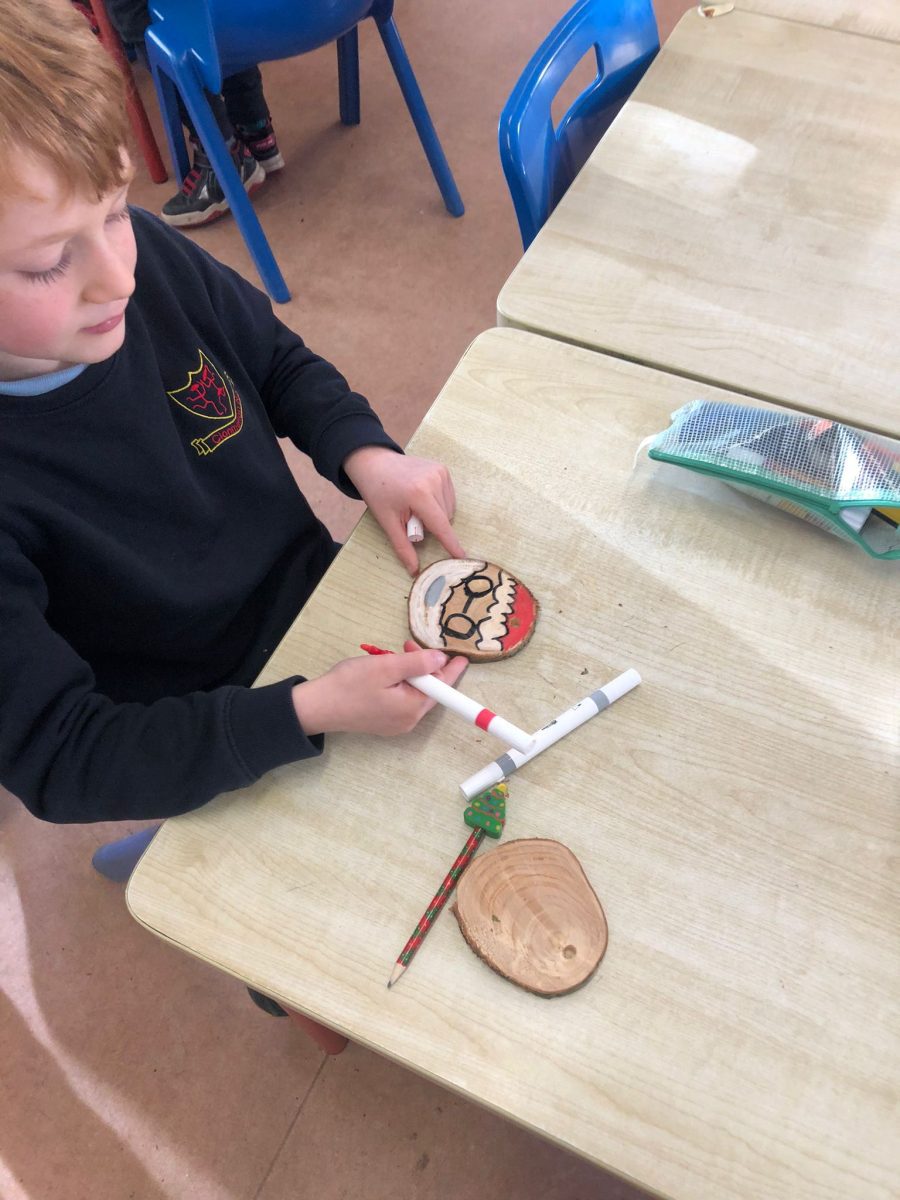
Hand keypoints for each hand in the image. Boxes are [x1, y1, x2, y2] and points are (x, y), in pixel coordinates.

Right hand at [292, 641, 467, 735]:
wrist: (317, 707)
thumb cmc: (349, 685)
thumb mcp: (386, 666)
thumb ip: (417, 663)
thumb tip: (441, 660)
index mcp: (412, 707)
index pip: (443, 688)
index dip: (451, 670)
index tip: (461, 658)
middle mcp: (408, 720)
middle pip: (429, 690)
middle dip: (424, 666)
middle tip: (408, 645)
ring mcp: (396, 723)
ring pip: (414, 693)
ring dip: (410, 672)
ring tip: (393, 656)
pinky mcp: (385, 721)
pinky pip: (402, 699)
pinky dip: (400, 683)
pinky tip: (386, 672)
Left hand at [342, 445, 464, 574]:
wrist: (375, 463)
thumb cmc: (378, 493)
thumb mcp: (387, 522)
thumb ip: (403, 547)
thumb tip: (414, 570)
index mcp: (418, 494)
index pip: (440, 525)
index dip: (451, 544)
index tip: (462, 558)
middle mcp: (433, 480)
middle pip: (444, 519)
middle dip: (430, 525)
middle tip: (409, 516)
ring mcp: (440, 472)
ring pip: (449, 509)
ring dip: (436, 515)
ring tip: (415, 505)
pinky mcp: (443, 469)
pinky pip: (449, 497)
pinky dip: (439, 504)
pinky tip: (423, 497)